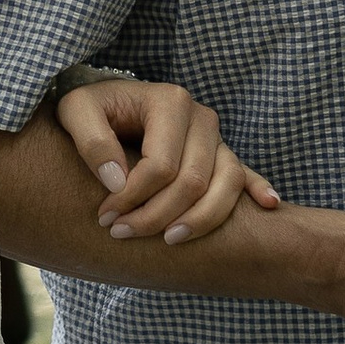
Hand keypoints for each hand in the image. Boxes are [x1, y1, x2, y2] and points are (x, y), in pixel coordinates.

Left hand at [56, 75, 279, 244]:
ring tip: (170, 241)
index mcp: (170, 102)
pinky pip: (245, 175)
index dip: (132, 198)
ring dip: (201, 220)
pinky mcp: (221, 154)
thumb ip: (92, 142)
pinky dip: (258, 189)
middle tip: (121, 234)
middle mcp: (201, 117)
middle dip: (158, 215)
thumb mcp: (76, 112)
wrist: (109, 102)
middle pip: (193, 181)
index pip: (160, 166)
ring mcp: (216, 137)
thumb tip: (117, 183)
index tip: (105, 217)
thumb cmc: (91, 108)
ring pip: (225, 184)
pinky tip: (268, 205)